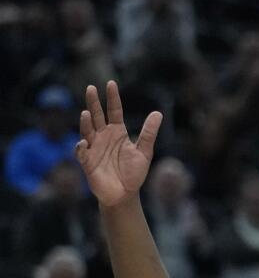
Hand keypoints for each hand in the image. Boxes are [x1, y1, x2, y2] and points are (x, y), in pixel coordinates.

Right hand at [75, 81, 162, 207]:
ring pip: (87, 131)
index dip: (112, 98)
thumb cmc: (133, 173)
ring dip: (85, 123)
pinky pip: (81, 152)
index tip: (110, 83)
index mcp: (117, 133)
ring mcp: (94, 148)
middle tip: (91, 88)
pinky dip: (81, 147)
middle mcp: (103, 137)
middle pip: (97, 116)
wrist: (125, 194)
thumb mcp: (144, 151)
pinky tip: (84, 143)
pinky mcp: (87, 162)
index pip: (114, 111)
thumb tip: (158, 113)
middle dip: (93, 103)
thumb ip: (149, 133)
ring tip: (86, 113)